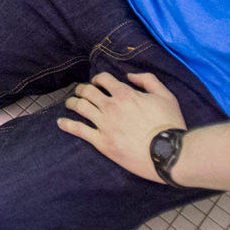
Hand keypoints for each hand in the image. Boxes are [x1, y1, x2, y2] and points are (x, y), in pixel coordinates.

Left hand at [58, 72, 186, 182]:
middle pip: (87, 91)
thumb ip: (148, 80)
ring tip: (69, 103)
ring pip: (80, 107)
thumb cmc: (170, 124)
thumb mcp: (165, 95)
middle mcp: (111, 107)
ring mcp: (104, 125)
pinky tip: (60, 123)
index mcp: (125, 93)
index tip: (97, 83)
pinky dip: (67, 125)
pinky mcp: (102, 142)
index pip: (103, 79)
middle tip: (80, 92)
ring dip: (72, 103)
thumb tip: (130, 76)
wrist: (168, 153)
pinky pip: (79, 130)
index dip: (98, 79)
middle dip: (81, 89)